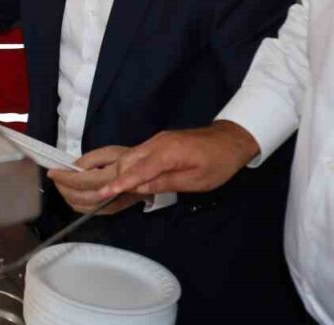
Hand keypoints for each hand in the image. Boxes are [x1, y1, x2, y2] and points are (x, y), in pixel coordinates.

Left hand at [47, 145, 142, 214]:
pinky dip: (75, 203)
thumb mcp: (110, 152)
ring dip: (67, 196)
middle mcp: (110, 195)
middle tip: (55, 176)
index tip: (52, 171)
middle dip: (63, 187)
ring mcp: (111, 206)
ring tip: (61, 183)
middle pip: (79, 196)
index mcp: (111, 177)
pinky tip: (71, 193)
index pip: (81, 180)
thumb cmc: (128, 158)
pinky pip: (87, 211)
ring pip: (81, 206)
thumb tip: (73, 166)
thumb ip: (90, 159)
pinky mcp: (111, 211)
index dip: (64, 177)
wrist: (149, 174)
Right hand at [96, 121, 260, 200]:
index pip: (137, 170)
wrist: (231, 139)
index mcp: (167, 152)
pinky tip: (128, 177)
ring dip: (120, 171)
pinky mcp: (160, 141)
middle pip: (129, 160)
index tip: (103, 193)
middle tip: (101, 194)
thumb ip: (165, 182)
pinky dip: (130, 165)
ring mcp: (158, 139)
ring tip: (109, 187)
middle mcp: (158, 142)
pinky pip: (140, 153)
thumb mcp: (196, 180)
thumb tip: (138, 187)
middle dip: (114, 176)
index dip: (120, 183)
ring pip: (132, 155)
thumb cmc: (218, 163)